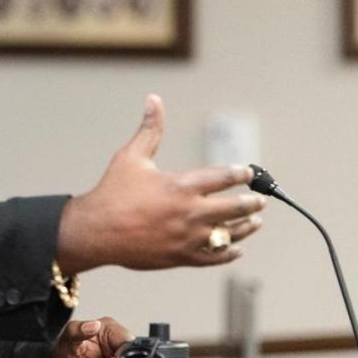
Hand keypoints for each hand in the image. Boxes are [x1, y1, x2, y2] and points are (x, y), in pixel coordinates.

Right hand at [56, 94, 264, 273]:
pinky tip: (236, 249)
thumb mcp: (131, 156)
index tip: (248, 172)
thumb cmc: (112, 193)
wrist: (96, 231)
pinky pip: (214, 257)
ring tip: (256, 222)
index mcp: (182, 185)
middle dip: (252, 203)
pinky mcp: (181, 256)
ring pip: (229, 234)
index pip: (224, 177)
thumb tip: (154, 100)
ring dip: (246, 227)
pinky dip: (228, 252)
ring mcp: (188, 237)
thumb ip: (150, 129)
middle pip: (235, 208)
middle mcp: (190, 212)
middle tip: (261, 200)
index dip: (241, 174)